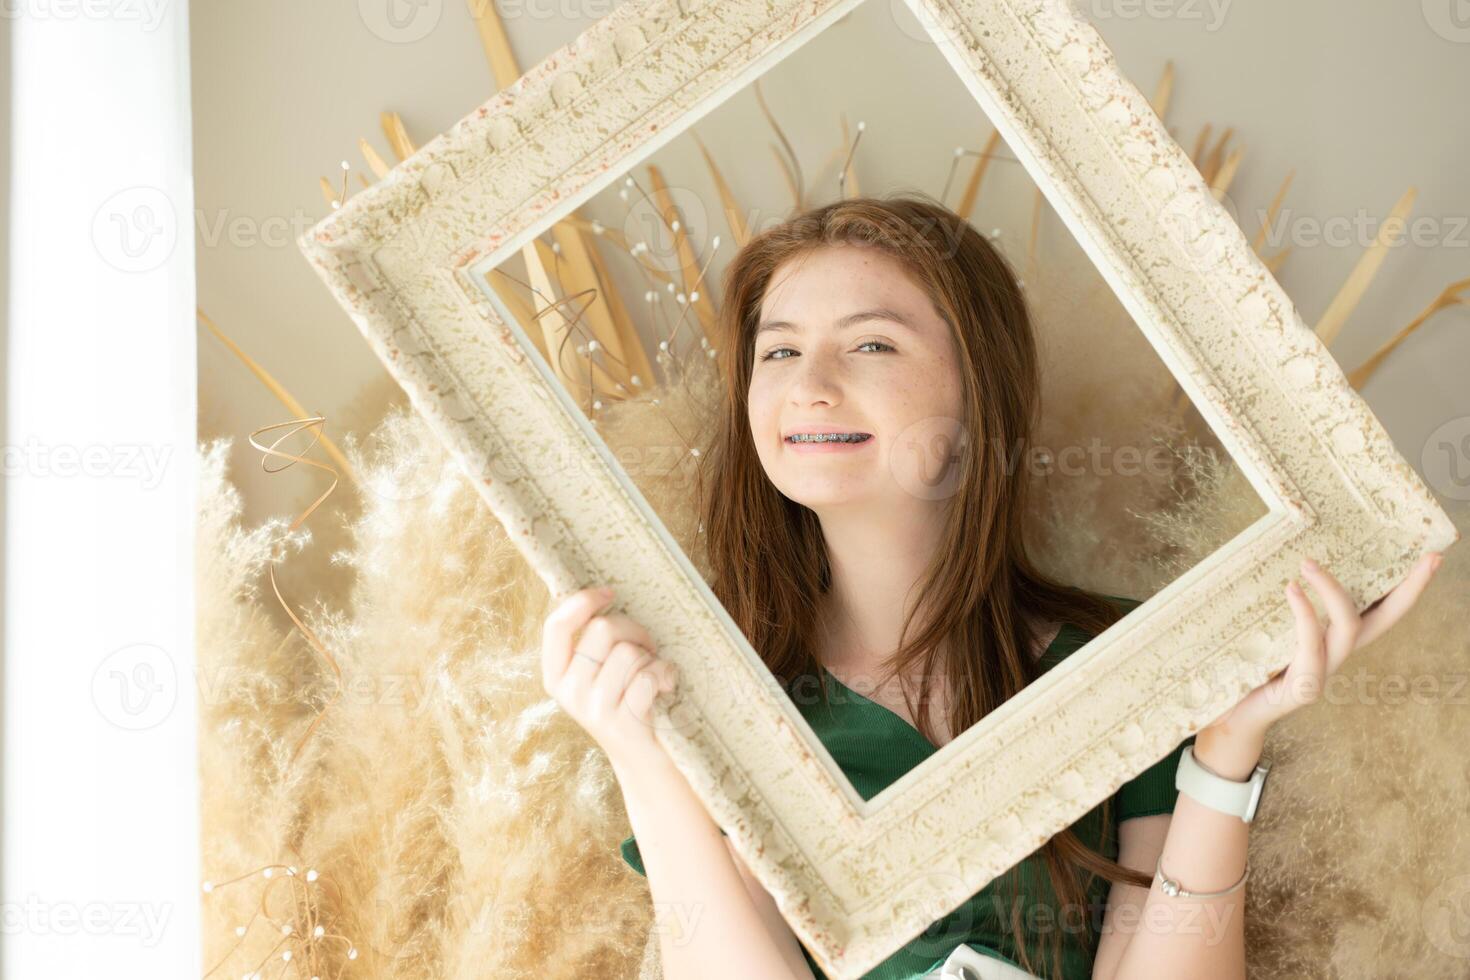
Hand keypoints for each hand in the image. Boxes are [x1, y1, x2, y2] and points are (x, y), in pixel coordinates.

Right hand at [541, 585, 679, 768]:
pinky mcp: (621, 724)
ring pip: (628, 652)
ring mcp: (593, 710)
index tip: (609, 592)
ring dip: (651, 658)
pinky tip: (667, 688)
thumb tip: (601, 593)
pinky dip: (665, 675)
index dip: (582, 602)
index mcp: (556, 676)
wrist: (645, 760)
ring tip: (654, 675)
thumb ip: (592, 643)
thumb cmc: (627, 702)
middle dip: (634, 630)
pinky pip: (647, 677)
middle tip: (647, 648)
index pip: (556, 626)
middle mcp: (568, 693)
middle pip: (602, 629)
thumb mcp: (598, 674)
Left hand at [1201, 551, 1444, 747]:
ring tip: (1308, 563)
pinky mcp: (1302, 688)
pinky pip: (1310, 646)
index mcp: (1337, 641)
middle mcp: (1338, 656)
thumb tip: (1284, 557)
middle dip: (1410, 588)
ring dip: (1331, 590)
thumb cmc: (1254, 668)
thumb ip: (1284, 606)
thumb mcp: (1271, 631)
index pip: (1383, 611)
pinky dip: (1305, 615)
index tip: (1434, 556)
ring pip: (1347, 627)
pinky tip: (1293, 590)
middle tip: (1428, 556)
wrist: (1235, 715)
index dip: (1410, 587)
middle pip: (1385, 619)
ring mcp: (1324, 674)